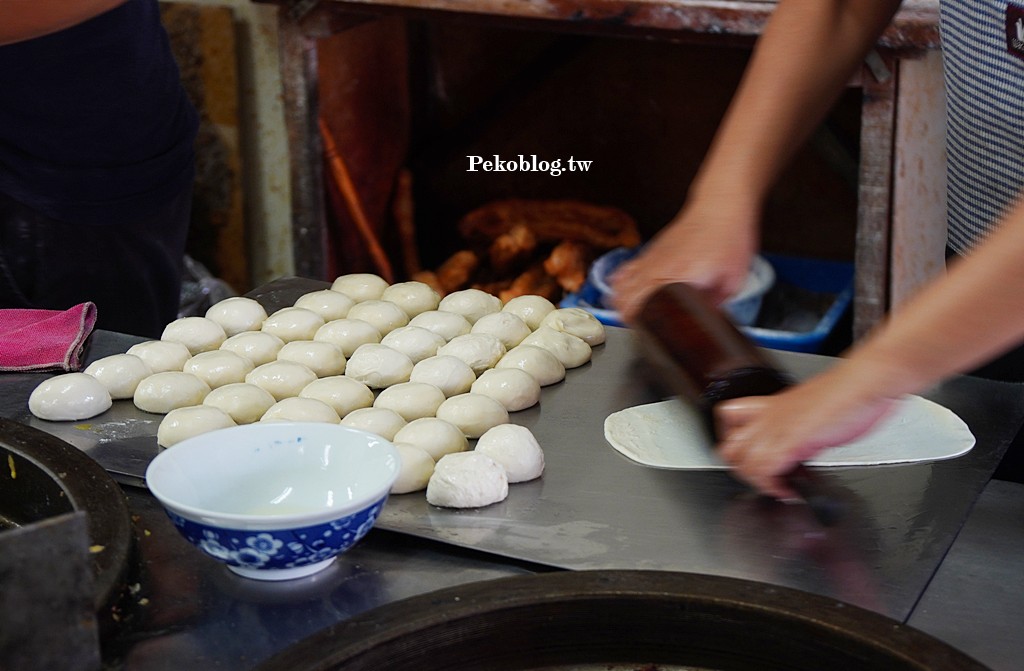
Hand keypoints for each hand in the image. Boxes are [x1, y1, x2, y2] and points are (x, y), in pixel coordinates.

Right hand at [609, 196, 758, 321]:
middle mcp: (658, 268)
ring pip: (621, 285)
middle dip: (627, 316)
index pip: (644, 306)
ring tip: (625, 314)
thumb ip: (716, 304)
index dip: (640, 324)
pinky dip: (619, 283)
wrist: (721, 205)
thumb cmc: (729, 237)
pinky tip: (619, 290)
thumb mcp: (733, 280)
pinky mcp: (651, 251)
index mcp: (677, 277)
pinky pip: (626, 269)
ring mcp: (651, 258)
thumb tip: (708, 321)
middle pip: (626, 298)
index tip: (645, 334)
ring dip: (620, 301)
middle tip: (637, 328)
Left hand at [715, 370, 896, 498]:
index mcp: (771, 407)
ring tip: (775, 487)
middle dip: (741, 468)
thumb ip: (798, 432)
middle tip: (761, 479)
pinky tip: (789, 491)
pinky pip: (764, 469)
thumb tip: (798, 452)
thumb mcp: (812, 413)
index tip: (752, 462)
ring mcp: (777, 427)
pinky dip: (773, 487)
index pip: (728, 419)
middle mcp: (768, 416)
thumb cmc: (848, 394)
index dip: (735, 445)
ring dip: (757, 481)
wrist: (866, 383)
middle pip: (729, 447)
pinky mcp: (791, 439)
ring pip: (741, 461)